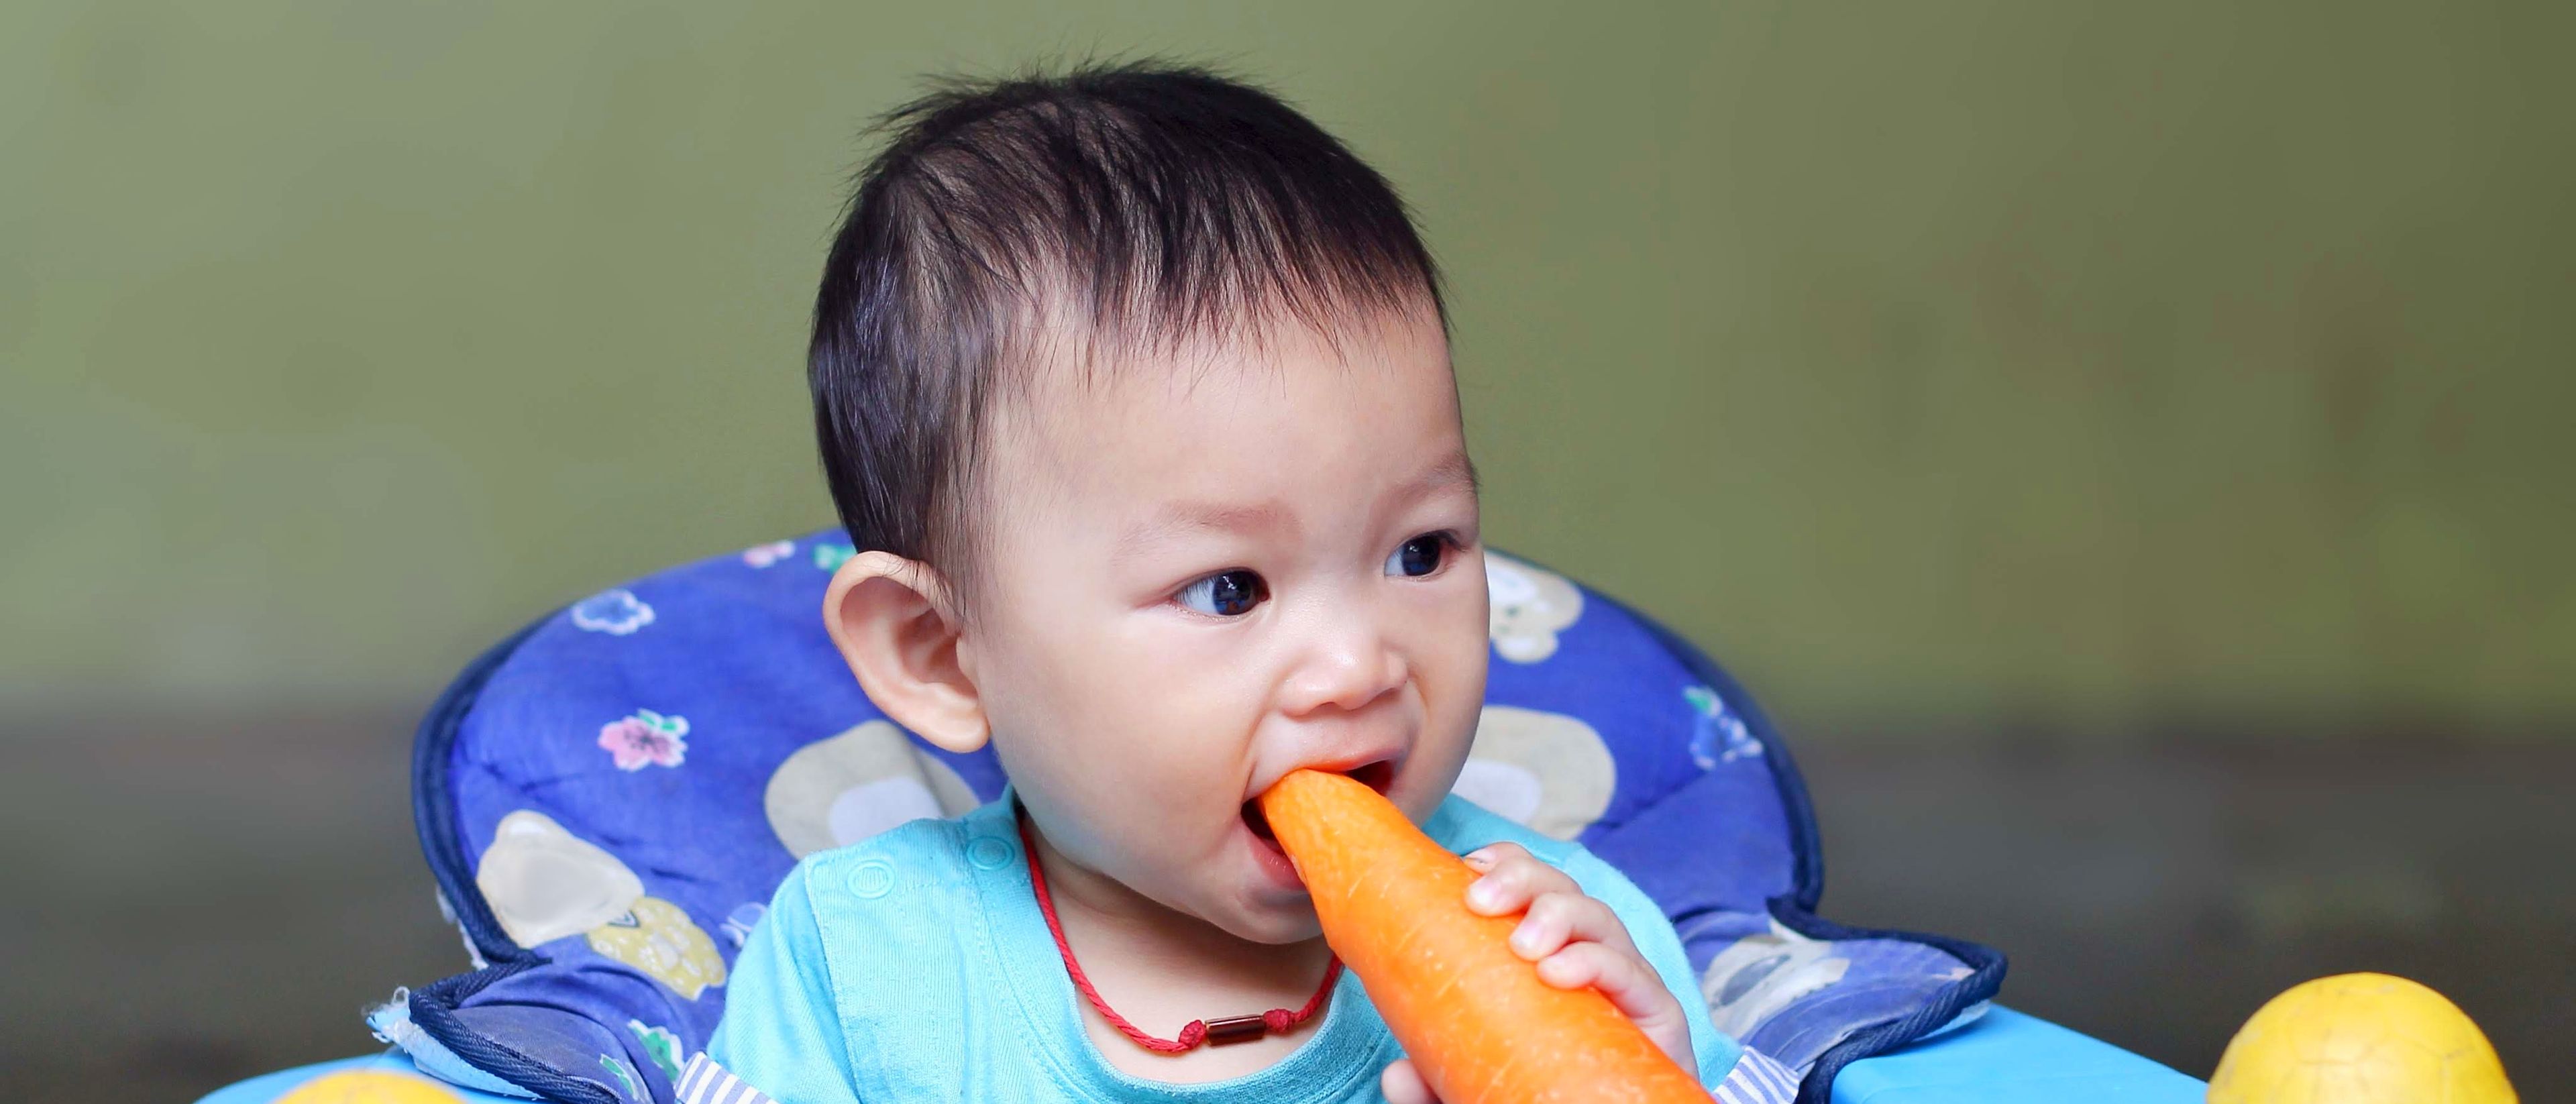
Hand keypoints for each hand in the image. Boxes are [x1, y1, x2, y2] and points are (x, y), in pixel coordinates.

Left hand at [1379, 842, 1694, 1102]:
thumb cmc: (1531, 1093)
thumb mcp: (1468, 1087)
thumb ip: (1431, 1082)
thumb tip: (1397, 1075)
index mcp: (1544, 956)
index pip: (1531, 888)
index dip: (1505, 863)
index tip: (1468, 867)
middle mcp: (1587, 959)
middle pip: (1562, 889)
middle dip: (1522, 878)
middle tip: (1480, 900)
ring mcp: (1624, 983)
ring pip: (1599, 917)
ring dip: (1558, 913)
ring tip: (1523, 945)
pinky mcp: (1658, 1015)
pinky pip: (1634, 972)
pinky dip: (1597, 962)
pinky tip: (1560, 973)